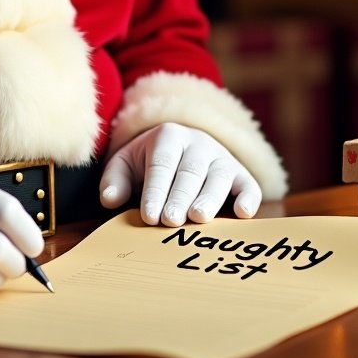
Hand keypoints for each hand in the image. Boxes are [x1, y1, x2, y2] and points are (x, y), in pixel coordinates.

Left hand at [100, 123, 260, 226]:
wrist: (182, 145)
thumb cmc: (150, 161)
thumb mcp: (126, 163)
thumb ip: (114, 179)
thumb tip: (109, 200)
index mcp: (169, 136)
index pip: (161, 164)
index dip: (155, 190)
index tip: (149, 216)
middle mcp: (199, 143)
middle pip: (190, 171)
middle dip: (180, 197)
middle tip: (170, 221)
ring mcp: (222, 157)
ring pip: (220, 176)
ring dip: (210, 197)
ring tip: (199, 218)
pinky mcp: (241, 174)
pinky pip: (249, 184)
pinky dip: (248, 198)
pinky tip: (242, 214)